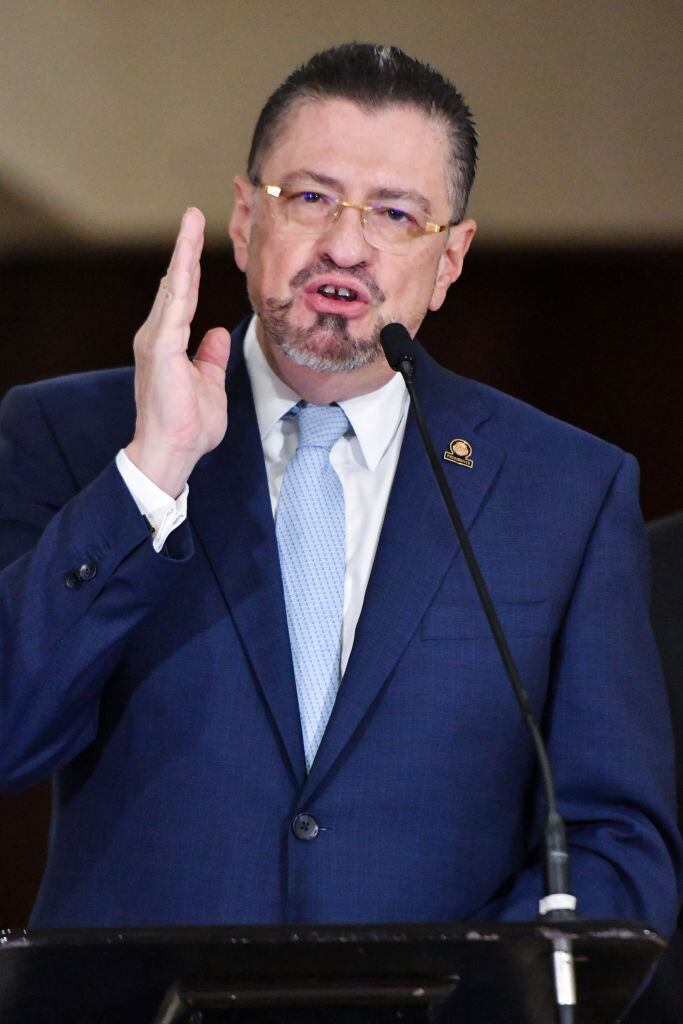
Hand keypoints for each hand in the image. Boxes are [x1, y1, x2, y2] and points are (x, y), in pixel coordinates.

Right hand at [125, 208, 230, 496]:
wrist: (172, 451)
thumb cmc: (189, 426)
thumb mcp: (210, 384)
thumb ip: (211, 357)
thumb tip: (216, 333)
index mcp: (169, 344)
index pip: (184, 298)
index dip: (191, 269)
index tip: (196, 240)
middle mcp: (158, 336)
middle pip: (175, 285)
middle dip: (185, 249)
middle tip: (192, 214)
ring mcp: (157, 340)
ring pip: (173, 287)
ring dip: (182, 253)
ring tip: (190, 220)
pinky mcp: (161, 348)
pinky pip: (175, 306)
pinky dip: (181, 279)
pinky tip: (186, 257)